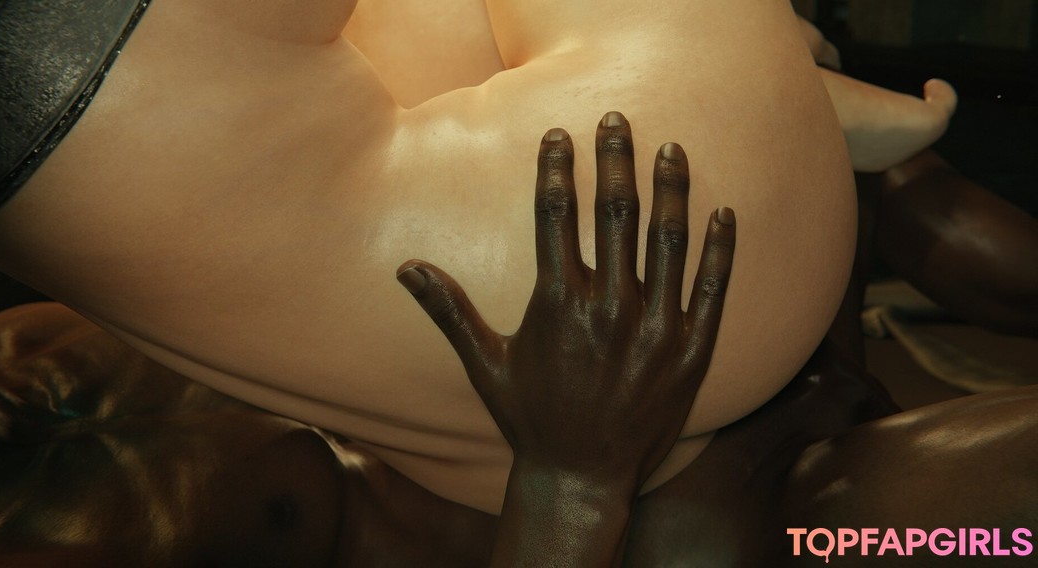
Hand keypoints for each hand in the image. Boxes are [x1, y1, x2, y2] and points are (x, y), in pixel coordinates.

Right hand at [396, 112, 736, 490]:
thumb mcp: (485, 363)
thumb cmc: (530, 418)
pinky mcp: (690, 352)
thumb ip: (449, 310)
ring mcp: (655, 329)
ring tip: (672, 149)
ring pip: (668, 242)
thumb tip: (405, 268)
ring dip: (671, 190)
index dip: (557, 169)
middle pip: (615, 215)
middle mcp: (609, 308)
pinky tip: (723, 212)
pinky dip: (720, 250)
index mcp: (558, 303)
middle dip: (615, 160)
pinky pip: (712, 290)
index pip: (555, 217)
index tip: (560, 134)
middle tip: (618, 121)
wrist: (581, 477)